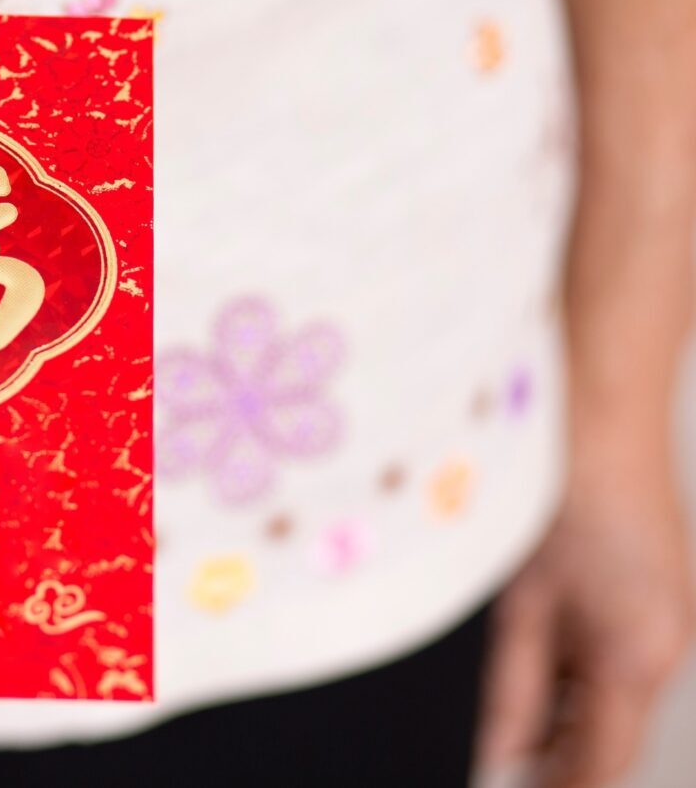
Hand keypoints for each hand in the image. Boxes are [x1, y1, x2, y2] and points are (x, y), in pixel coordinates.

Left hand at [481, 426, 693, 786]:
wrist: (601, 414)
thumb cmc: (557, 493)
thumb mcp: (519, 601)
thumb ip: (512, 685)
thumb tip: (500, 748)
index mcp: (635, 660)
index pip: (601, 763)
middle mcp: (667, 648)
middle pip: (610, 731)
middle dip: (555, 749)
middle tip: (494, 749)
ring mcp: (672, 619)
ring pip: (613, 692)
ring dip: (563, 705)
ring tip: (502, 695)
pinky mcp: (663, 592)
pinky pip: (620, 652)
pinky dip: (577, 663)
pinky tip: (533, 643)